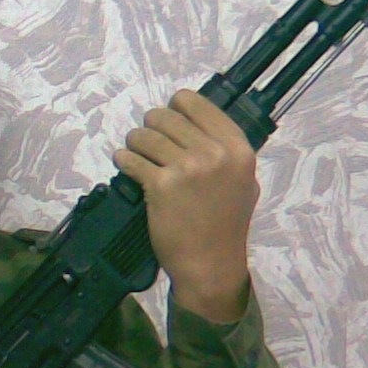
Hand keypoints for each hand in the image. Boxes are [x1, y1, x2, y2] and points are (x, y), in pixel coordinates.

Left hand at [112, 89, 259, 322]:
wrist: (211, 264)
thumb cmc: (226, 226)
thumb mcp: (244, 182)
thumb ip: (228, 153)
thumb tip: (201, 127)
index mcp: (237, 148)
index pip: (196, 103)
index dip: (176, 105)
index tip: (168, 116)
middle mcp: (214, 153)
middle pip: (166, 116)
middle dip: (151, 125)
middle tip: (147, 139)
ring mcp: (187, 168)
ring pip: (144, 134)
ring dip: (134, 142)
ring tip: (135, 151)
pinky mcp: (161, 185)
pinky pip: (131, 159)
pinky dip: (123, 160)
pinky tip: (124, 164)